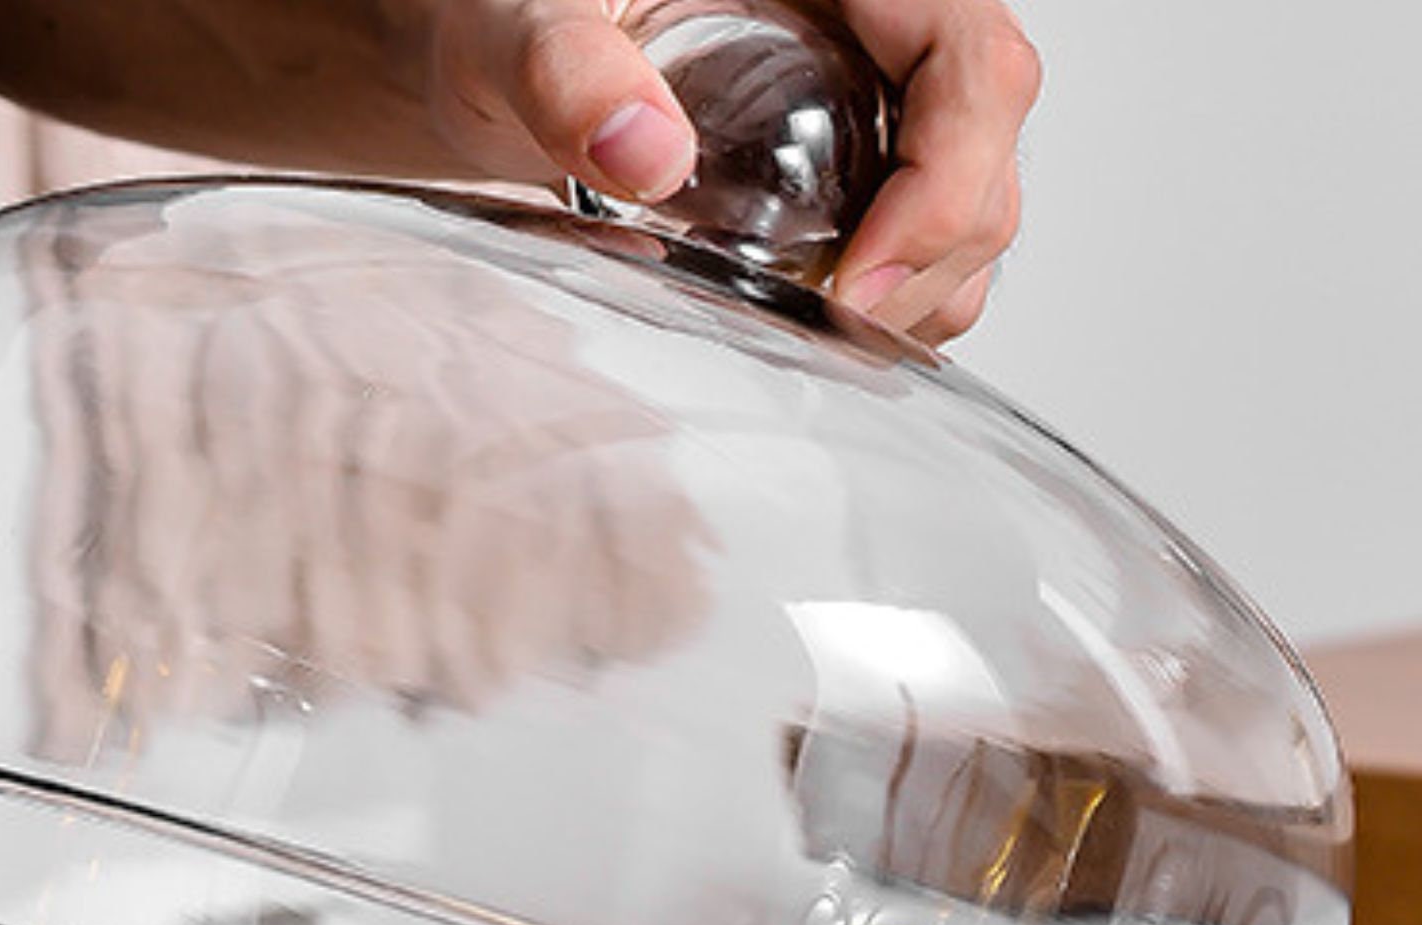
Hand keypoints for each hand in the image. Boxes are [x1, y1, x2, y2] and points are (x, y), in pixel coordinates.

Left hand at [421, 0, 1038, 342]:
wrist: (482, 55)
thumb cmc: (504, 12)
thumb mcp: (522, 22)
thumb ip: (568, 73)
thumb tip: (646, 158)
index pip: (973, 61)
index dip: (947, 181)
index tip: (858, 285)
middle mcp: (882, 23)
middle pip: (988, 143)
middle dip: (933, 258)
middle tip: (829, 337)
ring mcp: (875, 95)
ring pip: (971, 201)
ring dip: (921, 294)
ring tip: (821, 345)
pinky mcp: (852, 162)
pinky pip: (922, 237)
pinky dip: (892, 302)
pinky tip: (820, 337)